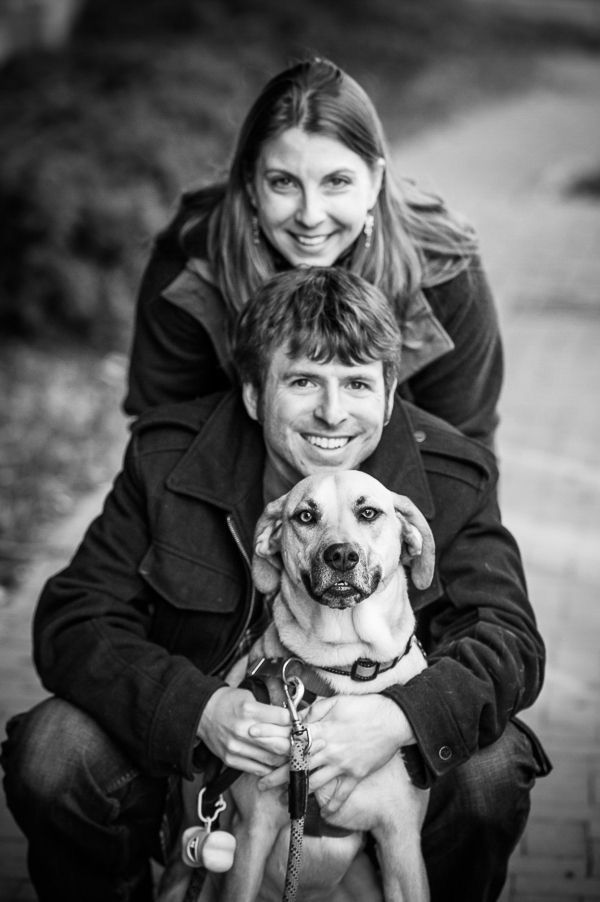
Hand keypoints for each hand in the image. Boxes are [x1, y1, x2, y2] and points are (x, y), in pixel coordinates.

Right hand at [196, 686, 292, 775]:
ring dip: (284, 759)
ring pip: (271, 759)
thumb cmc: (228, 702)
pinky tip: (276, 763)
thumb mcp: (250, 697)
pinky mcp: (231, 759)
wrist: (203, 713)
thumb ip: (269, 710)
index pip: (283, 718)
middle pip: (279, 743)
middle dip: (294, 745)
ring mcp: (236, 747)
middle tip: (302, 744)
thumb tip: (290, 721)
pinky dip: (270, 767)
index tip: (300, 726)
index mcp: (249, 709)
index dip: (295, 723)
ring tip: (293, 756)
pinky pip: (257, 769)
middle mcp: (243, 729)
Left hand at [258, 694, 414, 813]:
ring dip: (298, 792)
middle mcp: (330, 750)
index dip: (270, 734)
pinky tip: (323, 812)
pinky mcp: (355, 775)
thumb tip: (296, 718)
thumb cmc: (364, 707)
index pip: (291, 735)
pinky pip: (341, 794)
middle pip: (298, 765)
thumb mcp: (335, 703)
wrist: (394, 720)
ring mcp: (342, 766)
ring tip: (283, 798)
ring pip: (315, 782)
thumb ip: (314, 712)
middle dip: (277, 775)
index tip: (252, 733)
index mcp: (323, 730)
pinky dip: (332, 804)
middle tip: (261, 783)